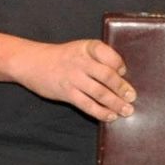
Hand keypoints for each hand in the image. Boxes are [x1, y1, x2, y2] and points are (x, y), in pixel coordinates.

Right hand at [15, 38, 134, 120]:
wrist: (33, 63)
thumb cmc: (63, 58)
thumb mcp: (80, 49)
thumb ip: (98, 59)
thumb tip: (122, 77)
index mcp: (87, 47)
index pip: (108, 54)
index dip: (119, 64)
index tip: (124, 72)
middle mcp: (80, 61)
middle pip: (107, 76)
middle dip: (122, 88)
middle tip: (132, 97)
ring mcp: (73, 78)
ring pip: (99, 93)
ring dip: (115, 103)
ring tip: (126, 110)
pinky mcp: (67, 93)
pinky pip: (87, 105)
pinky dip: (101, 112)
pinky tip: (110, 116)